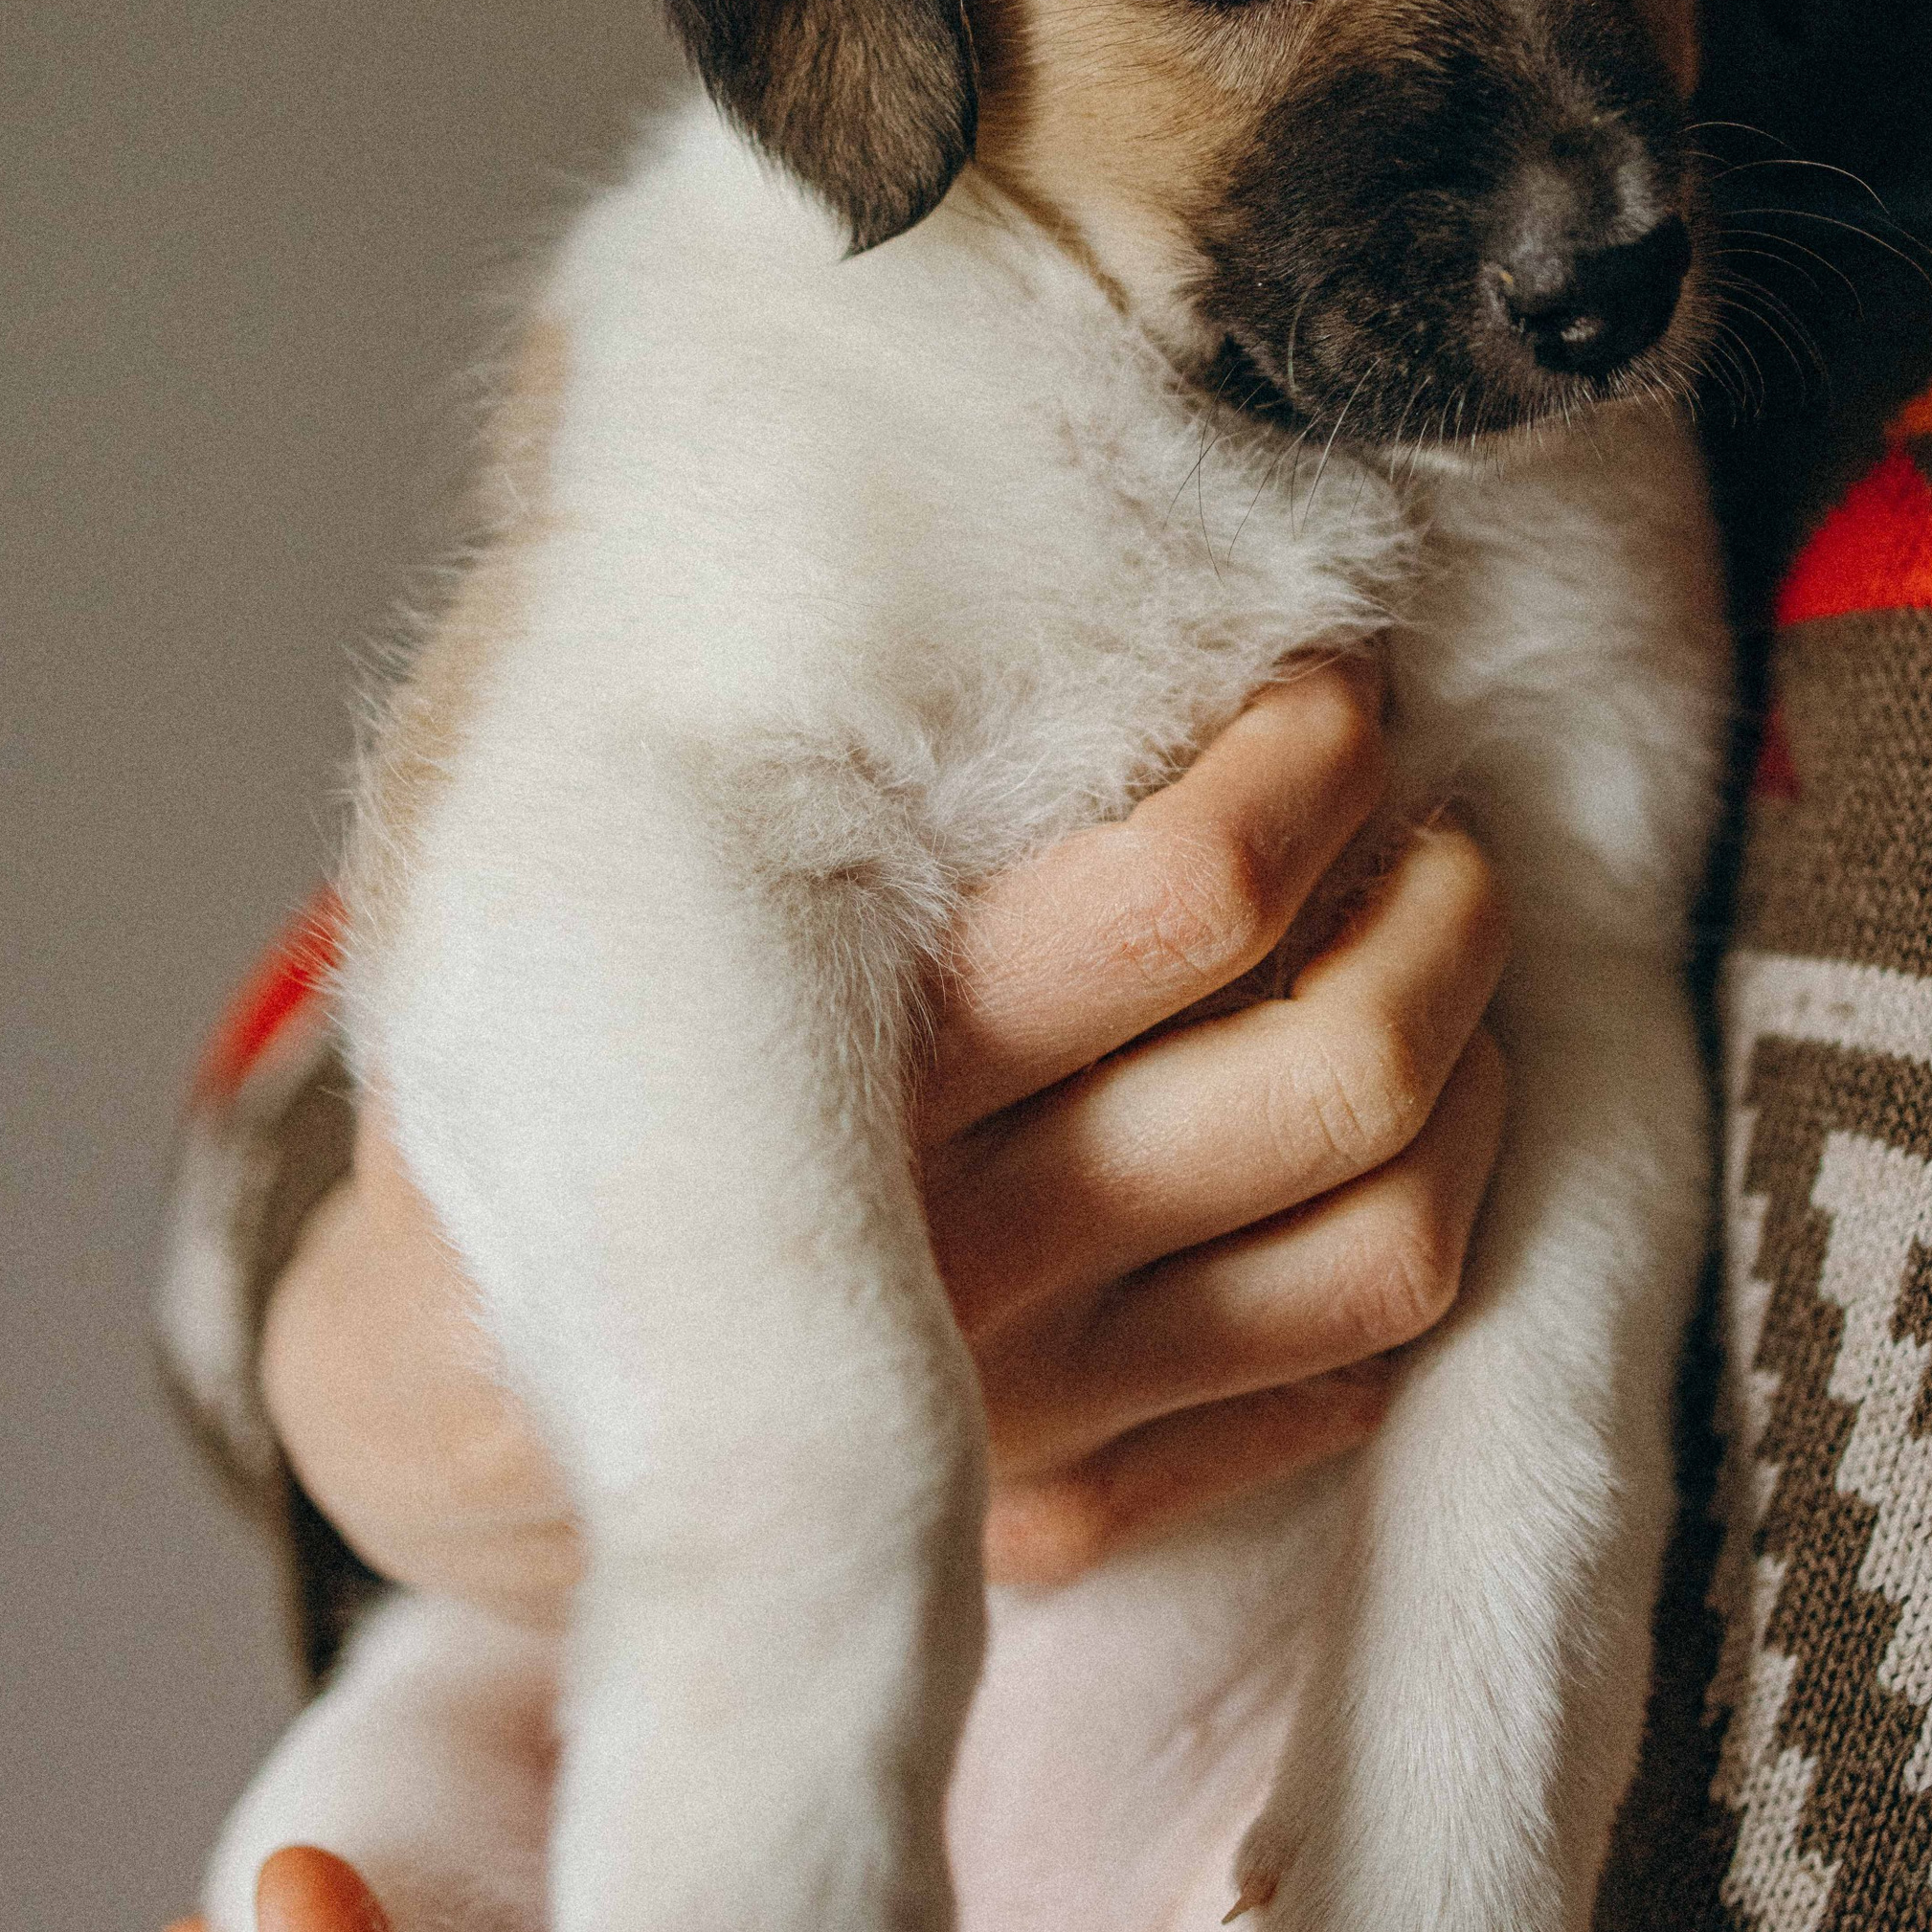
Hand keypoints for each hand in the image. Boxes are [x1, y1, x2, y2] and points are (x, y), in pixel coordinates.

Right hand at [264, 653, 1510, 1606]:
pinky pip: (1339, 1380)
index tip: (1332, 688)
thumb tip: (828, 428)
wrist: (462, 1386)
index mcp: (851, 1051)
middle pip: (1335, 1068)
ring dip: (1469, 1073)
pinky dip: (1413, 1243)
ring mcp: (1027, 1403)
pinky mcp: (1068, 1504)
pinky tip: (1387, 1140)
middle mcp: (961, 1247)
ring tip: (1440, 960)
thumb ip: (715, 682)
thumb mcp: (586, 840)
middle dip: (1437, 908)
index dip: (1312, 763)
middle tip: (1427, 817)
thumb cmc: (570, 1041)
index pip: (1190, 898)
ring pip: (1384, 1239)